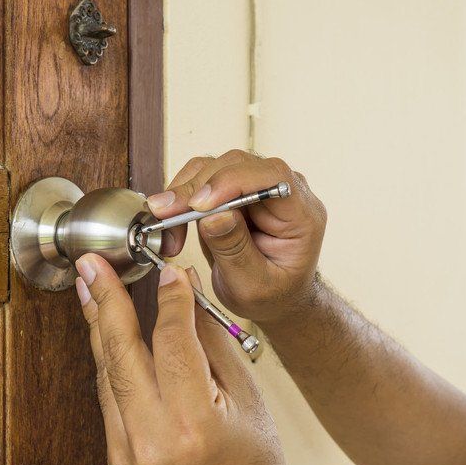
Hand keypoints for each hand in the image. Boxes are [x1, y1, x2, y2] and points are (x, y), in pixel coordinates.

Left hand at [74, 253, 293, 464]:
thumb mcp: (247, 397)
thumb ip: (211, 340)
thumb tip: (186, 292)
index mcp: (193, 424)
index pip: (171, 341)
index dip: (168, 300)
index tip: (168, 272)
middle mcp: (151, 440)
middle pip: (121, 354)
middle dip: (106, 301)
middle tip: (93, 265)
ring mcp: (127, 454)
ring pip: (107, 374)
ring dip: (100, 327)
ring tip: (93, 289)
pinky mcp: (118, 459)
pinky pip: (108, 398)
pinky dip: (110, 361)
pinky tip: (108, 334)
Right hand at [147, 150, 325, 323]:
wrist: (274, 299)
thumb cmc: (272, 294)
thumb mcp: (253, 284)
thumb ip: (235, 250)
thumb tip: (212, 216)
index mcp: (301, 214)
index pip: (271, 177)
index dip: (232, 181)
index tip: (199, 205)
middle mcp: (282, 191)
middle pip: (236, 165)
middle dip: (196, 188)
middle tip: (164, 215)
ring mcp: (257, 186)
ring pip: (213, 167)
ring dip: (182, 193)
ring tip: (164, 225)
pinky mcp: (234, 190)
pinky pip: (202, 179)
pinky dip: (181, 198)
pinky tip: (170, 222)